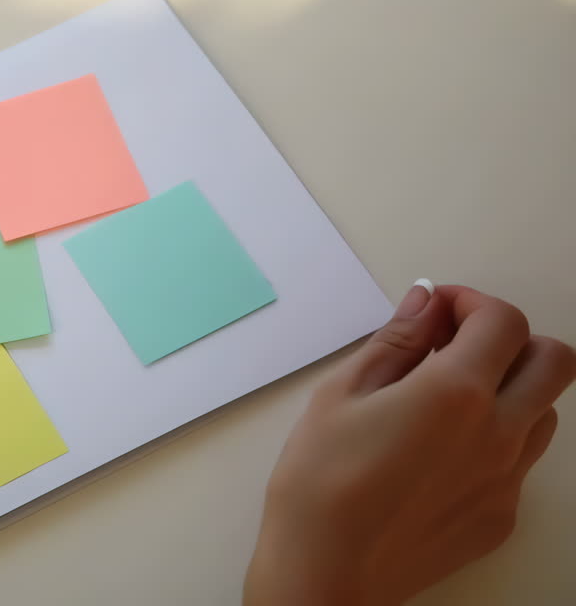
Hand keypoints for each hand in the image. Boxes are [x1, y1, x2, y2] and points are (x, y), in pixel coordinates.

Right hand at [245, 282, 574, 605]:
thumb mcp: (339, 395)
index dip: (470, 302)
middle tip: (456, 345)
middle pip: (553, 361)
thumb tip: (424, 302)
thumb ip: (394, 342)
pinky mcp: (500, 517)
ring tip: (449, 399)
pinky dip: (494, 440)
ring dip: (511, 389)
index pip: (502, 321)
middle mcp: (497, 434)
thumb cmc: (319, 481)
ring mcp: (506, 480)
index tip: (437, 310)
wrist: (325, 569)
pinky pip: (519, 463)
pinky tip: (438, 452)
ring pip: (545, 411)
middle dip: (510, 339)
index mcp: (455, 393)